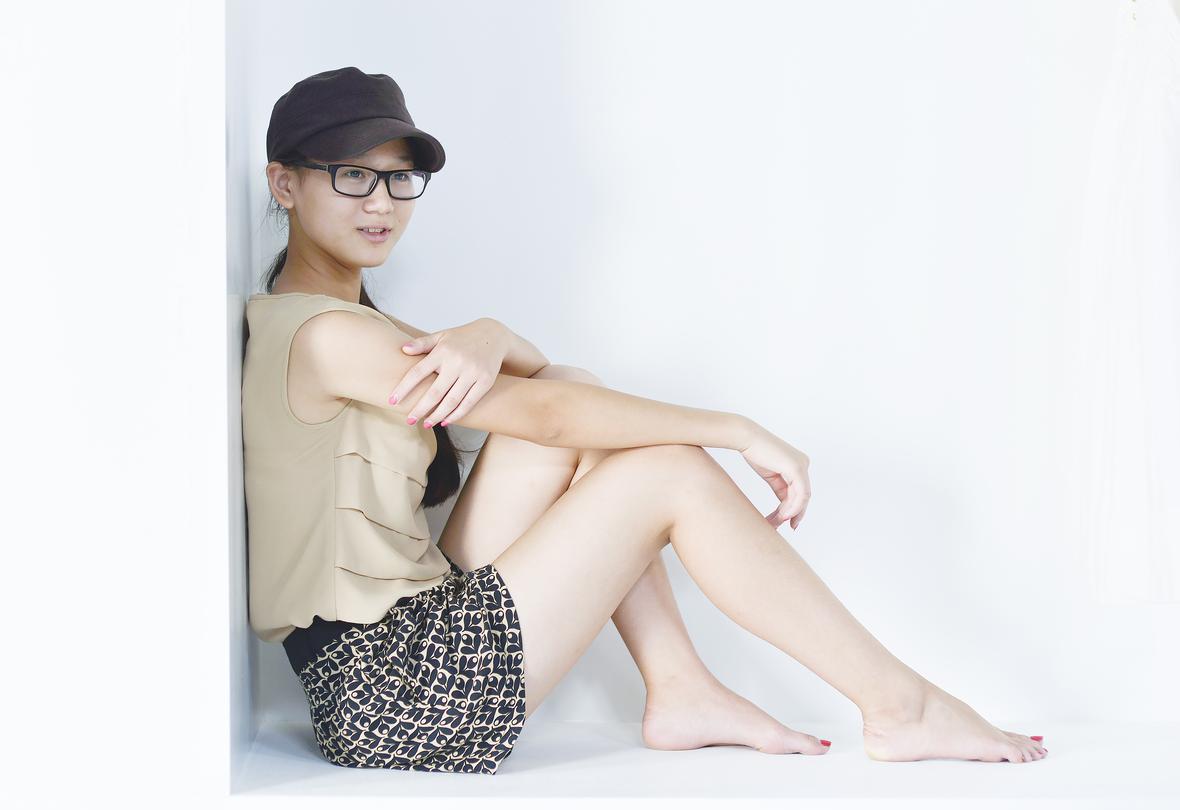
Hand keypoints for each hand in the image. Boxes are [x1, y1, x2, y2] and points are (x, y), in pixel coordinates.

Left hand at [387, 318, 509, 427]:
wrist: (494, 335)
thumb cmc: (462, 338)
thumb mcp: (442, 336)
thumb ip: (422, 343)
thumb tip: (403, 350)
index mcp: (442, 351)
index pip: (418, 373)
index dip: (404, 388)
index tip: (392, 401)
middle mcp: (457, 362)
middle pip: (435, 392)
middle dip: (420, 409)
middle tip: (409, 421)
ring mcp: (473, 373)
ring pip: (452, 401)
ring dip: (437, 416)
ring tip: (426, 424)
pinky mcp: (485, 381)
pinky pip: (468, 403)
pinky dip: (456, 415)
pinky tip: (446, 421)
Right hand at [738, 423, 811, 530]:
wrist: (746, 438)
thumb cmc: (755, 452)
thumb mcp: (771, 475)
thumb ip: (781, 488)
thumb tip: (784, 509)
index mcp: (798, 464)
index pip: (800, 492)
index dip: (794, 509)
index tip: (785, 522)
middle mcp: (803, 464)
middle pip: (803, 496)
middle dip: (794, 513)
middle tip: (783, 527)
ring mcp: (802, 465)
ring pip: (802, 497)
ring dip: (791, 512)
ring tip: (778, 522)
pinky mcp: (796, 467)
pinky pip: (799, 493)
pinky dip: (793, 506)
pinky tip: (783, 515)